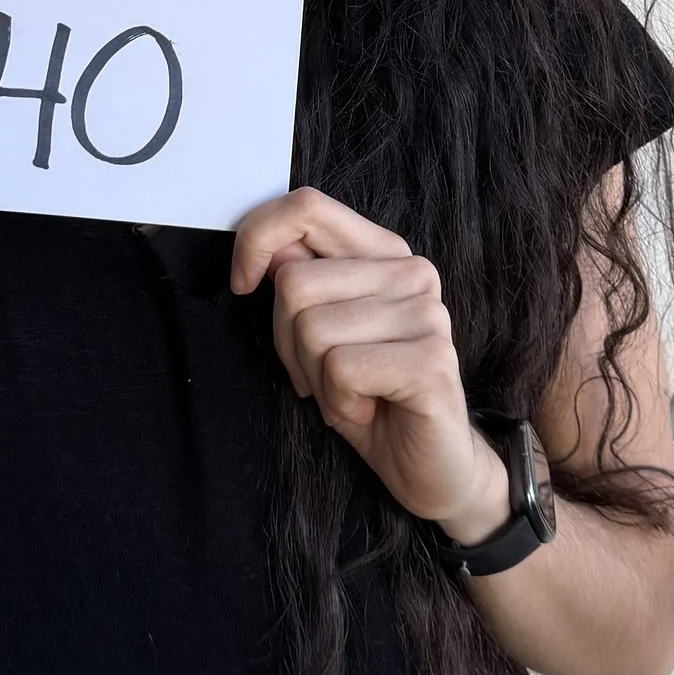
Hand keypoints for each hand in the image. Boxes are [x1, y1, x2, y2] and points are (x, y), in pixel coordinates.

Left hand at [230, 187, 511, 540]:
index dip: (257, 238)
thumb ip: (302, 283)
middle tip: (322, 375)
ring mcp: (427, 314)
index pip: (308, 207)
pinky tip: (366, 410)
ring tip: (349, 394)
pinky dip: (337, 401)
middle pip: (295, 283)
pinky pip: (341, 368)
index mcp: (383, 254)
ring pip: (312, 329)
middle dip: (288, 343)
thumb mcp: (320, 335)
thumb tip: (268, 253)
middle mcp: (412, 272)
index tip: (242, 284)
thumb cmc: (369, 398)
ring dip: (314, 378)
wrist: (430, 468)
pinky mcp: (431, 360)